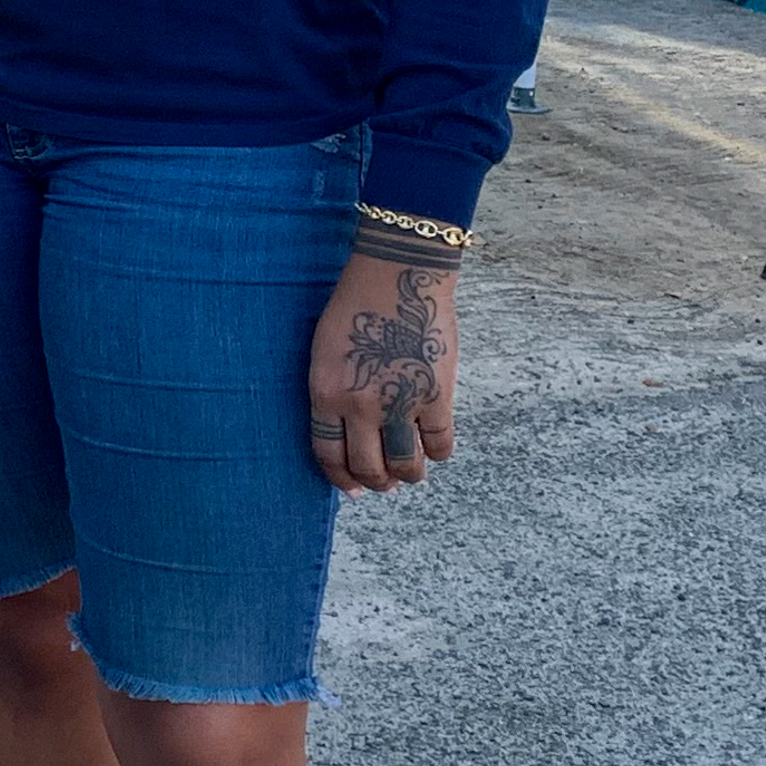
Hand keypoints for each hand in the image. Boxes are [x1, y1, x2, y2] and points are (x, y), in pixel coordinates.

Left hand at [308, 250, 458, 492]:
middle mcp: (359, 406)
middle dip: (377, 483)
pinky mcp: (436, 397)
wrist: (396, 275)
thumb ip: (334, 393)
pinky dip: (438, 453)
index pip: (328, 454)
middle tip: (386, 484)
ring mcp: (399, 403)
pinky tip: (435, 448)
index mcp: (325, 394)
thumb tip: (349, 432)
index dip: (341, 479)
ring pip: (405, 464)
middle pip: (368, 467)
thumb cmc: (356, 308)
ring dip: (409, 474)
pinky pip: (440, 444)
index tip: (351, 490)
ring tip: (411, 472)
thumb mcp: (325, 353)